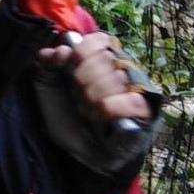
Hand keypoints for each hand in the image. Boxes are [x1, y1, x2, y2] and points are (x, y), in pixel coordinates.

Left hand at [37, 32, 152, 122]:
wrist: (76, 153)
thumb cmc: (66, 118)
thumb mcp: (48, 89)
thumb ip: (47, 65)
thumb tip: (59, 49)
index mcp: (102, 60)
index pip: (100, 40)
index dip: (81, 52)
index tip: (67, 68)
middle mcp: (124, 71)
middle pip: (105, 58)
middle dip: (81, 79)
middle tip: (76, 96)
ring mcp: (138, 90)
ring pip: (116, 78)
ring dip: (91, 96)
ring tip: (85, 109)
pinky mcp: (146, 112)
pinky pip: (130, 100)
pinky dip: (107, 108)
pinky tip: (96, 115)